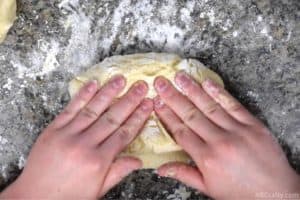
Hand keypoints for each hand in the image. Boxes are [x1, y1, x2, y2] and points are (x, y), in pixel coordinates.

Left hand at [0, 75, 152, 198]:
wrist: (34, 197)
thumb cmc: (68, 196)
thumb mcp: (97, 190)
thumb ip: (117, 172)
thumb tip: (138, 161)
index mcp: (98, 162)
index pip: (124, 134)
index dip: (138, 117)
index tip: (147, 105)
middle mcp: (84, 145)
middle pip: (112, 118)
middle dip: (129, 100)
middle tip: (141, 86)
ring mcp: (67, 135)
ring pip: (93, 109)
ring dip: (109, 92)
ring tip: (121, 79)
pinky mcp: (53, 130)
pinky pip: (71, 109)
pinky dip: (83, 95)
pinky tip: (93, 83)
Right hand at [153, 71, 299, 198]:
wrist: (276, 194)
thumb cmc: (240, 193)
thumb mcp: (209, 188)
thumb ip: (184, 173)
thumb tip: (160, 169)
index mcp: (207, 158)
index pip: (181, 131)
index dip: (167, 115)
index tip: (157, 102)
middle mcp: (220, 141)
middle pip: (191, 115)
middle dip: (173, 97)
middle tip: (161, 83)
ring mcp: (238, 131)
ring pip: (209, 106)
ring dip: (192, 90)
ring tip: (179, 77)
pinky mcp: (253, 125)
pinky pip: (233, 105)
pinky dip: (219, 93)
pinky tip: (207, 82)